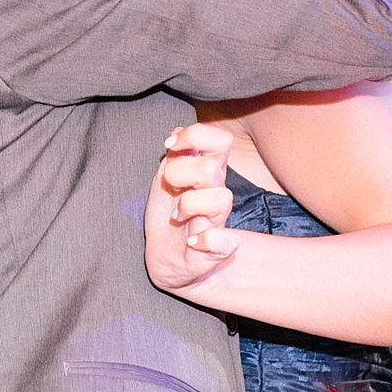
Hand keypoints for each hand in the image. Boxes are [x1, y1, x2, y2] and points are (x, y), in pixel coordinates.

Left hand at [144, 123, 239, 292]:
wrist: (167, 257)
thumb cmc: (170, 211)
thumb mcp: (167, 174)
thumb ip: (176, 152)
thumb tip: (176, 135)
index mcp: (207, 173)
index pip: (220, 140)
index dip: (194, 137)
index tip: (171, 148)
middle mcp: (215, 194)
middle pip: (211, 169)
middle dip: (179, 173)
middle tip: (170, 187)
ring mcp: (215, 222)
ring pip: (221, 200)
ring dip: (190, 206)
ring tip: (176, 216)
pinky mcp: (213, 251)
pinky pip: (224, 243)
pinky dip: (207, 242)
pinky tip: (192, 242)